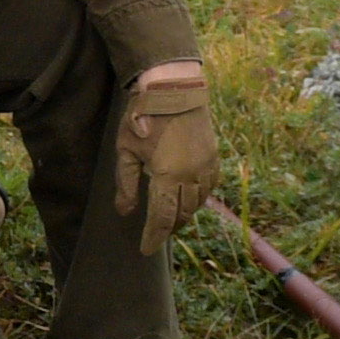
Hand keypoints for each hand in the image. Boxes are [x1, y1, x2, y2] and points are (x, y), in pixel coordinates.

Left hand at [108, 60, 218, 257]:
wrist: (175, 88)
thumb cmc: (144, 117)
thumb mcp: (126, 150)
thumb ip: (126, 184)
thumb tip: (125, 212)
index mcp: (168, 176)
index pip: (162, 218)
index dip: (154, 237)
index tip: (146, 250)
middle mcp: (191, 176)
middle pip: (181, 214)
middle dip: (168, 227)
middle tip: (156, 234)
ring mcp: (206, 167)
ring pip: (197, 203)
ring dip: (183, 214)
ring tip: (170, 218)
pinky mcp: (214, 158)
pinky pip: (208, 188)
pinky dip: (198, 198)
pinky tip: (188, 198)